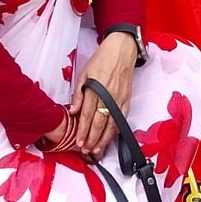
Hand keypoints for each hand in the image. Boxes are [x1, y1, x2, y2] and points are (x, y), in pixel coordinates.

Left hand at [70, 31, 138, 157]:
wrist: (121, 50)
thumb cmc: (102, 60)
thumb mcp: (85, 73)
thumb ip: (79, 93)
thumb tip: (74, 110)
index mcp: (95, 89)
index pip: (87, 115)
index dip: (83, 131)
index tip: (79, 142)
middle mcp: (108, 96)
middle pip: (99, 123)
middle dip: (92, 139)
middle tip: (86, 151)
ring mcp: (119, 99)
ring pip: (112, 124)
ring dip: (104, 139)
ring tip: (97, 150)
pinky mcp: (127, 100)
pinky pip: (121, 119)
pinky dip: (116, 131)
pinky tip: (110, 138)